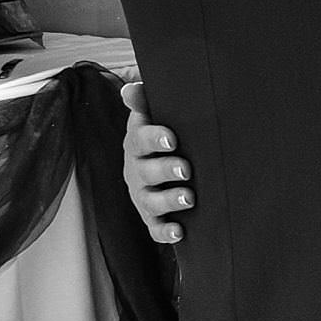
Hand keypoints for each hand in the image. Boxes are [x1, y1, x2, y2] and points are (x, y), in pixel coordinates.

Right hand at [120, 81, 193, 245]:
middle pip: (145, 171)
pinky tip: (180, 232)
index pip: (140, 139)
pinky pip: (155, 228)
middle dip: (165, 170)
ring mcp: (143, 195)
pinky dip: (165, 232)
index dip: (154, 138)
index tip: (172, 139)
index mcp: (138, 143)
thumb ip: (146, 102)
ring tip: (190, 198)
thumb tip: (131, 87)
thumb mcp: (157, 115)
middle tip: (186, 168)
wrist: (169, 164)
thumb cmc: (166, 135)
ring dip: (169, 200)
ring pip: (150, 201)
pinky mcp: (152, 218)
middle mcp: (137, 170)